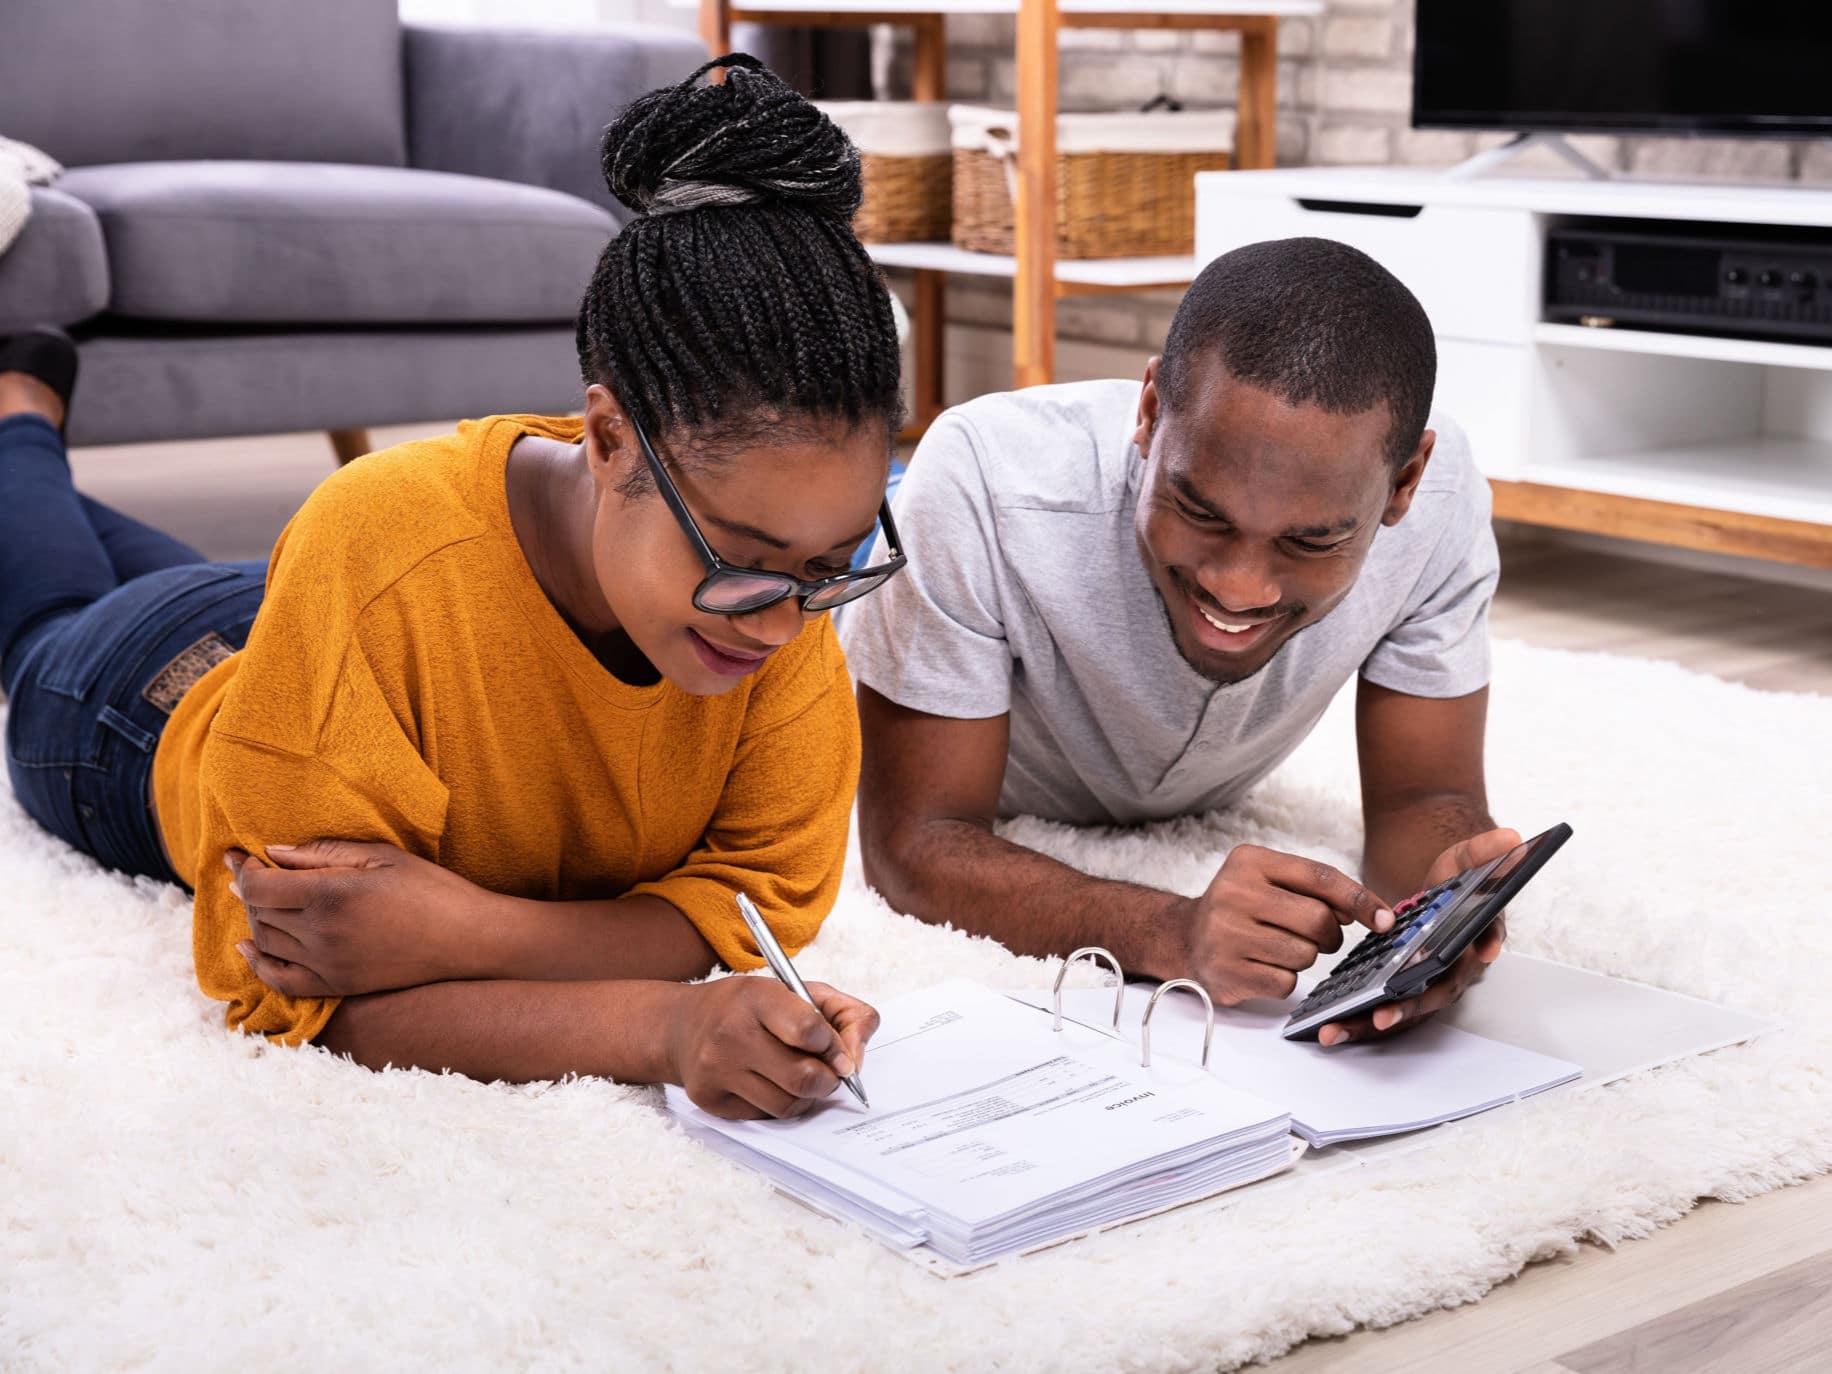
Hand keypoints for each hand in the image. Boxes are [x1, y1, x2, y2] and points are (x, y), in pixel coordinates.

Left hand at [227, 840, 497, 997]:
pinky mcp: (337, 986)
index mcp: (333, 894)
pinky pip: (281, 980)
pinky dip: (259, 964)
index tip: (241, 855)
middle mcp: (323, 933)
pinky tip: (251, 947)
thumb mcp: (382, 856)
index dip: (243, 869)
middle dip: (249, 889)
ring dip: (256, 919)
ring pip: (266, 942)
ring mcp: (328, 964)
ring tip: (265, 900)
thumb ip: (324, 853)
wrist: (468, 941)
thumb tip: (273, 853)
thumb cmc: (431, 889)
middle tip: (254, 872)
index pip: (260, 886)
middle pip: (259, 913)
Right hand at [666, 978, 879, 1120]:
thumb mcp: (798, 989)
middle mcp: (731, 1034)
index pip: (809, 1030)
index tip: (842, 1054)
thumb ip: (844, 1014)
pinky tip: (771, 1084)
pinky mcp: (710, 1100)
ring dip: (807, 1096)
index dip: (836, 1047)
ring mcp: (717, 1070)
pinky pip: (765, 1116)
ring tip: (801, 1076)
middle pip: (804, 1077)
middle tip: (829, 1073)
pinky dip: (780, 1104)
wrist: (681, 1026)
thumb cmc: (749, 1007)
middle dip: (828, 1079)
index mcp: (756, 997)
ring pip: (788, 1105)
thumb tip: (856, 1060)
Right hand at [1176, 845, 1393, 1005]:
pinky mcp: (1227, 973)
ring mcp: (1226, 935)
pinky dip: (1284, 978)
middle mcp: (1233, 894)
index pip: (1320, 876)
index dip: (1360, 899)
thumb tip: (1369, 912)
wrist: (1183, 938)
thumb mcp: (1268, 879)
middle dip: (1329, 935)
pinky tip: (1262, 966)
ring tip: (1277, 948)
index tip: (1385, 920)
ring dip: (1303, 957)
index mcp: (1248, 862)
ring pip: (1304, 955)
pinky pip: (1285, 983)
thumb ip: (1315, 888)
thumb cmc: (1240, 907)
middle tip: (1320, 937)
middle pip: (1317, 920)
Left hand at [1318, 826, 1521, 1046]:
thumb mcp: (1467, 857)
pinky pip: (1382, 1011)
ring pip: (1402, 1013)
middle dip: (1406, 1009)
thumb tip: (1512, 838)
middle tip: (1379, 1017)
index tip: (1433, 987)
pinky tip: (1327, 1028)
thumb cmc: (1458, 879)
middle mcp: (1451, 972)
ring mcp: (1425, 985)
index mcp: (1471, 945)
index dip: (1451, 974)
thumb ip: (1485, 849)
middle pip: (1431, 998)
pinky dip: (1357, 1021)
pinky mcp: (1401, 989)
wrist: (1444, 890)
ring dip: (1369, 1026)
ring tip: (1333, 1032)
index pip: (1469, 958)